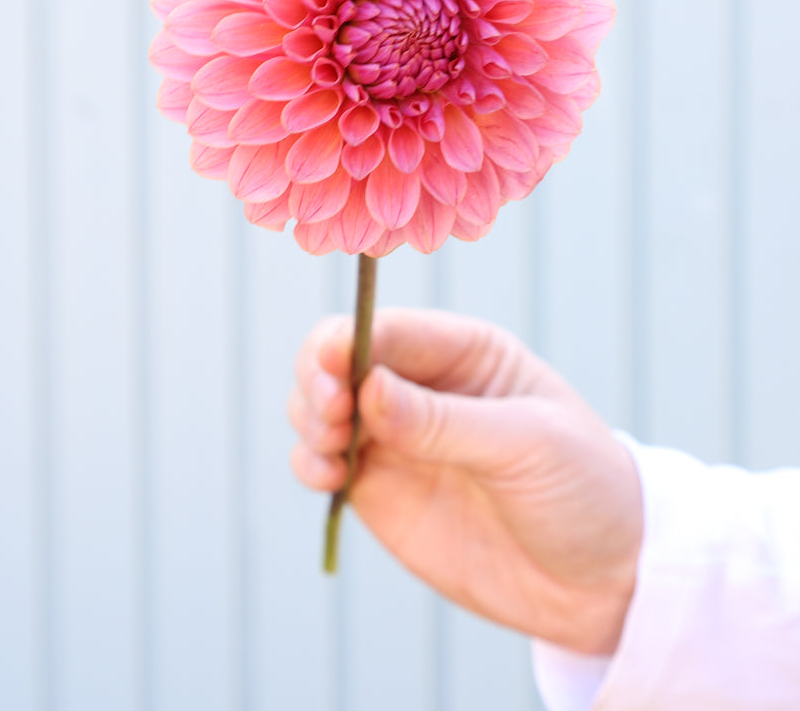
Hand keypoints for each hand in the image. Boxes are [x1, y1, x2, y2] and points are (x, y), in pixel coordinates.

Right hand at [289, 308, 642, 654]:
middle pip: (337, 358)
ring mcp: (396, 439)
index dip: (348, 340)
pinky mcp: (381, 490)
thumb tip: (367, 390)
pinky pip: (323, 463)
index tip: (334, 371)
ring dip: (307, 419)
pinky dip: (309, 463)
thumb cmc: (582, 488)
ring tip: (331, 450)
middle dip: (319, 378)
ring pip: (319, 407)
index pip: (388, 329)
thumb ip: (445, 421)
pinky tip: (326, 477)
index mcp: (464, 353)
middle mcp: (420, 387)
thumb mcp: (527, 445)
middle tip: (331, 416)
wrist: (603, 581)